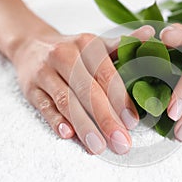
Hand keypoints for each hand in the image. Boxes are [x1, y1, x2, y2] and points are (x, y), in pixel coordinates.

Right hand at [12, 25, 154, 153]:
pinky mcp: (31, 88)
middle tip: (121, 143)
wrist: (32, 45)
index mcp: (87, 44)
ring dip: (84, 126)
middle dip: (106, 120)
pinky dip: (56, 121)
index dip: (120, 99)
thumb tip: (150, 35)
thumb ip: (123, 44)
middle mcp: (65, 56)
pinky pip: (44, 107)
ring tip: (99, 147)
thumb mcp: (96, 44)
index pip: (107, 75)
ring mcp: (45, 72)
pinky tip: (69, 135)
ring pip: (66, 102)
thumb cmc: (72, 50)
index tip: (132, 122)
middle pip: (88, 91)